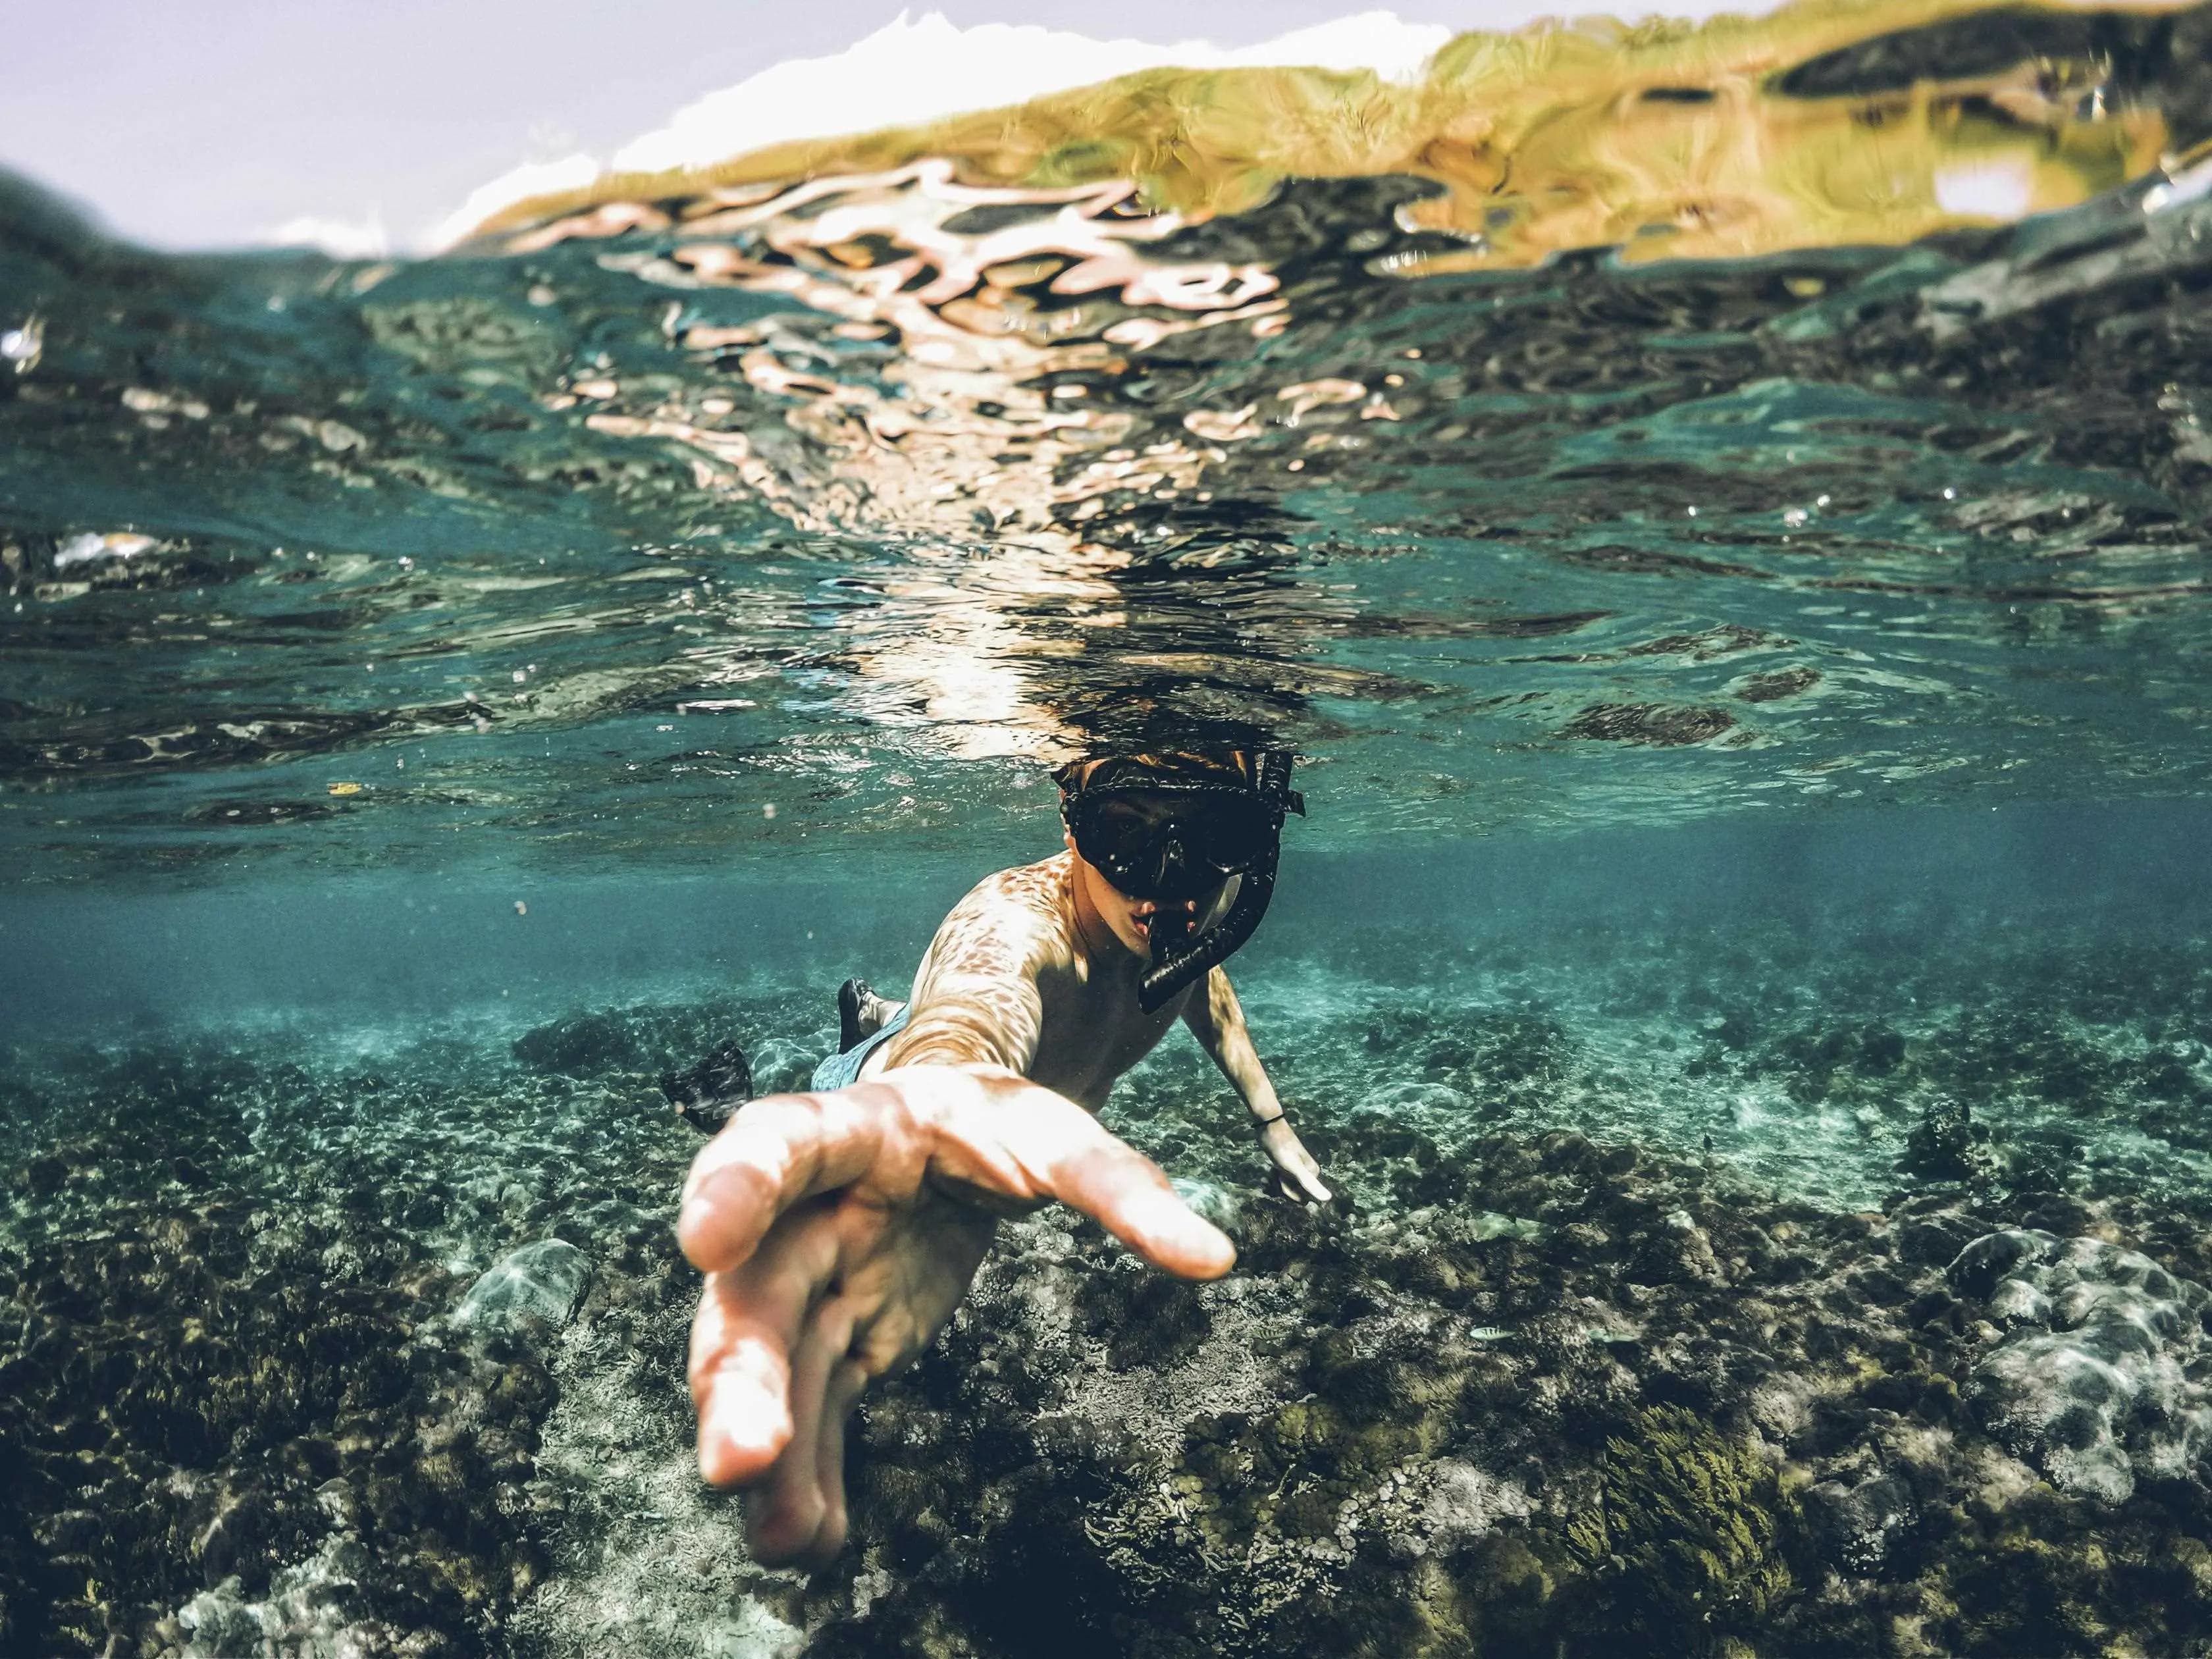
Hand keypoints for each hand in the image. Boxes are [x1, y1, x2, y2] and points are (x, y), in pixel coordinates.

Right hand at [676, 1063, 1235, 1566]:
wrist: (951, 1134)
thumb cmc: (995, 1124)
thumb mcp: (1056, 1137)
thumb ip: (1123, 1188)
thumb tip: (1217, 1256)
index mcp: (855, 1130)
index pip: (778, 1142)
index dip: (734, 1184)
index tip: (703, 1239)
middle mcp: (809, 1210)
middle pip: (758, 1288)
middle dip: (736, 1374)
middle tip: (738, 1459)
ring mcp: (813, 1281)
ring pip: (773, 1365)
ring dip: (770, 1449)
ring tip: (778, 1537)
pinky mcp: (835, 1339)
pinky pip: (814, 1409)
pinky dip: (811, 1474)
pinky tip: (812, 1541)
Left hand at [1257, 1115, 1332, 1204]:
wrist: (1268, 1128)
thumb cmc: (1281, 1147)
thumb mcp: (1294, 1167)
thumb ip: (1309, 1183)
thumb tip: (1328, 1198)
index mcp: (1313, 1174)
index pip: (1303, 1198)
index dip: (1290, 1193)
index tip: (1282, 1181)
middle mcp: (1307, 1173)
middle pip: (1294, 1193)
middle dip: (1281, 1189)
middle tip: (1274, 1176)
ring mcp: (1295, 1169)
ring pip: (1285, 1187)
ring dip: (1274, 1185)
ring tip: (1267, 1175)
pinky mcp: (1285, 1166)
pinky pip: (1280, 1181)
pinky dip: (1272, 1180)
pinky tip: (1265, 1176)